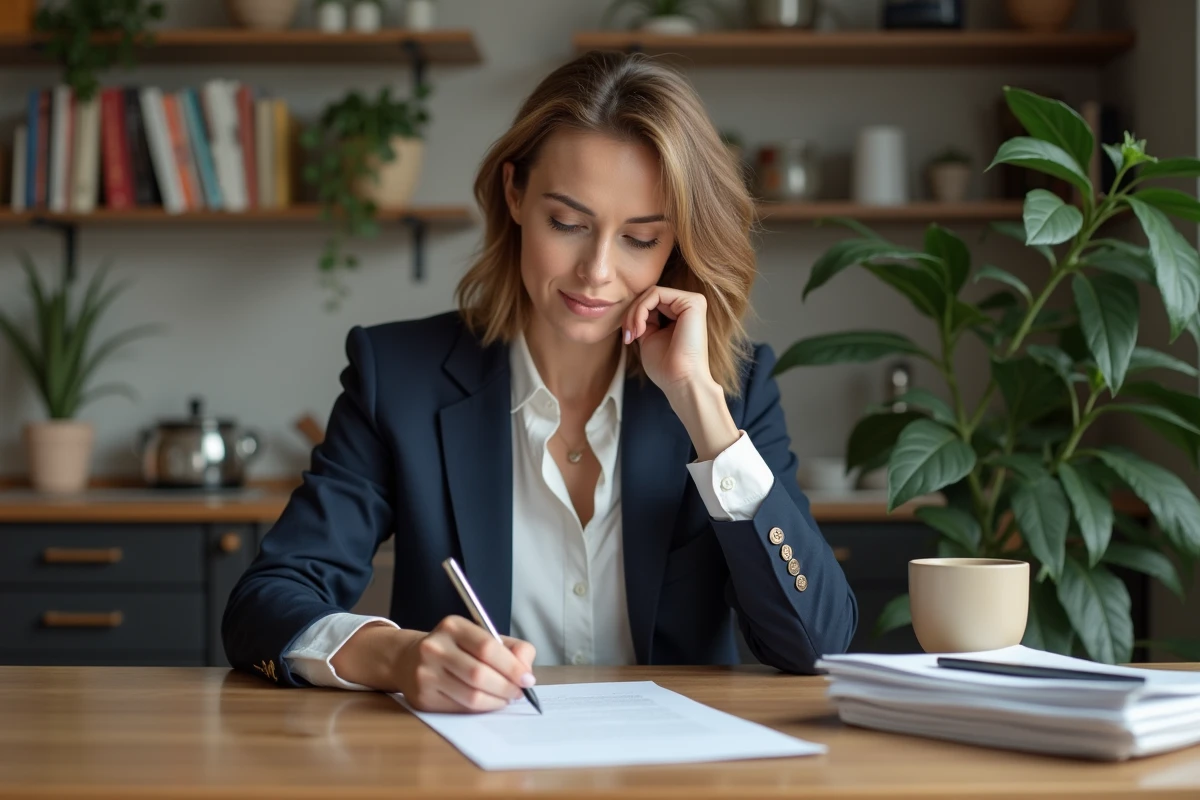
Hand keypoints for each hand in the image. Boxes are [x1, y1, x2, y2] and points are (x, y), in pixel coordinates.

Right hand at [331, 616, 535, 712]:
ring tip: (506, 698)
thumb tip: (526, 672)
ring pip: (471, 695)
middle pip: (479, 674)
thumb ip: (511, 649)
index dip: (512, 666)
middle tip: (519, 692)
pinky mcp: (422, 698)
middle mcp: (435, 648)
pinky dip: (481, 709)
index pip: (487, 647)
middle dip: (506, 687)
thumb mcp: (482, 636)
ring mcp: (425, 674)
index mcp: (453, 626)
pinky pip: (460, 708)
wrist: (409, 659)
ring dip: (496, 701)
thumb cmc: (456, 648)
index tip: (527, 679)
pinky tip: (488, 703)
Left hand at [623, 285, 712, 392]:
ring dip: (634, 313)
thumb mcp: (649, 339)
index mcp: (681, 314)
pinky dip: (641, 310)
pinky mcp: (693, 302)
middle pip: (649, 296)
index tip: (627, 338)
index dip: (633, 316)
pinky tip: (641, 329)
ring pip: (651, 293)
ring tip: (633, 335)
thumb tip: (631, 308)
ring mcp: (693, 302)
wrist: (681, 381)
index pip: (651, 303)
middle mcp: (689, 306)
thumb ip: (643, 321)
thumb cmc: (666, 367)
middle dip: (631, 314)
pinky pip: (656, 293)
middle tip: (628, 336)